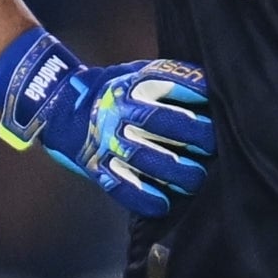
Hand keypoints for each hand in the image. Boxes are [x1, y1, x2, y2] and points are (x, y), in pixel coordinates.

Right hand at [0, 29, 213, 216]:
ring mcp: (105, 140)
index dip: (195, 96)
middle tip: (214, 146)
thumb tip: (212, 90)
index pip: (169, 85)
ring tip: (197, 179)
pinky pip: (120, 186)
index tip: (218, 109)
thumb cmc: (112, 90)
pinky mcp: (96, 166)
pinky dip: (143, 198)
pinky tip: (164, 205)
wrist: (59, 105)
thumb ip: (170, 78)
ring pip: (144, 157)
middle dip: (193, 135)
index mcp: (130, 84)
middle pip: (159, 121)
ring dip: (176, 171)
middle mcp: (117, 111)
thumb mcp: (136, 73)